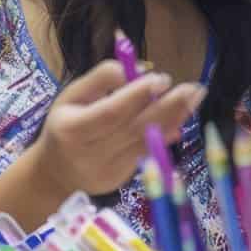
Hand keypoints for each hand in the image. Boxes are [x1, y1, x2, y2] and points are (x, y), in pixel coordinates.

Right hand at [32, 59, 205, 197]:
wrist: (55, 174)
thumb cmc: (65, 125)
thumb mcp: (72, 96)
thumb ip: (102, 78)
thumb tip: (139, 70)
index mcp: (73, 128)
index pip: (111, 112)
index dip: (138, 95)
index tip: (161, 78)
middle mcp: (91, 152)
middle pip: (135, 128)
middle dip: (168, 106)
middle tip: (192, 88)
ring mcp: (108, 169)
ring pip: (147, 141)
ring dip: (175, 118)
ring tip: (195, 97)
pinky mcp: (121, 179)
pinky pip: (148, 154)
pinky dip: (166, 135)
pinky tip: (181, 119)